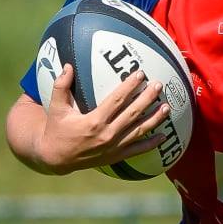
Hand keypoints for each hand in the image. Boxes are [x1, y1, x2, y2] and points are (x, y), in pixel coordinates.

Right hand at [38, 65, 169, 174]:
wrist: (56, 158)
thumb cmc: (57, 129)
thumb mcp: (56, 108)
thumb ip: (61, 86)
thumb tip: (68, 65)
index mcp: (94, 121)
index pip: (117, 100)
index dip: (130, 86)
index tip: (140, 74)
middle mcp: (107, 134)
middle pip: (133, 113)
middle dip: (147, 98)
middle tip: (158, 85)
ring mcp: (114, 147)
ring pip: (139, 131)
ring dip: (155, 119)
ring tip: (167, 107)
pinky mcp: (116, 156)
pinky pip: (138, 150)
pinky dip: (152, 143)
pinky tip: (164, 135)